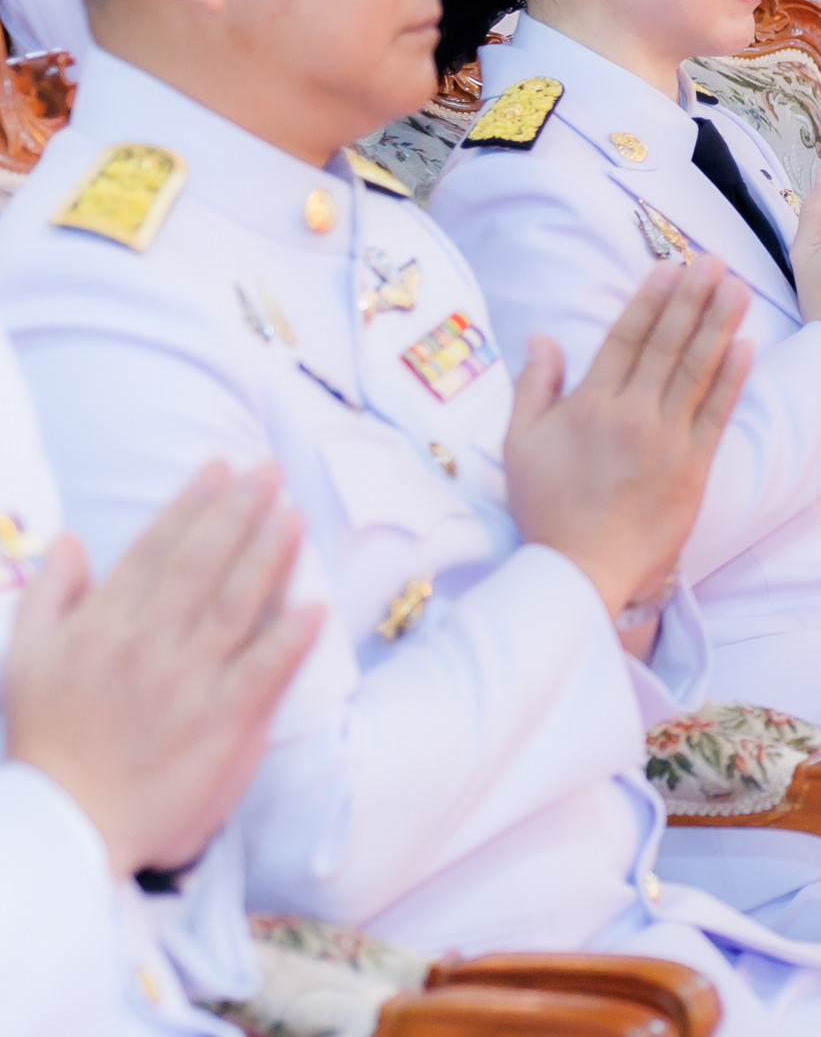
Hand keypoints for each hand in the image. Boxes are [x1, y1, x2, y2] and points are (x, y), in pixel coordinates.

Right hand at [5, 463, 321, 877]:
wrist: (66, 829)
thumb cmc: (47, 744)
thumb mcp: (25, 663)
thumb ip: (50, 596)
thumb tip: (72, 541)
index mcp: (101, 627)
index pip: (154, 550)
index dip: (191, 504)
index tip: (221, 467)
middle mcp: (146, 646)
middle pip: (200, 565)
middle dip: (237, 512)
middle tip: (268, 471)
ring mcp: (186, 684)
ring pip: (235, 606)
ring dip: (268, 556)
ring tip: (292, 515)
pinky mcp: (221, 724)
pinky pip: (261, 671)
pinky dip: (288, 639)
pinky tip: (314, 607)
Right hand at [507, 258, 751, 615]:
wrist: (583, 568)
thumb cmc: (547, 507)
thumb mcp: (520, 444)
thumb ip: (533, 385)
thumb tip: (542, 336)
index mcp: (590, 405)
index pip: (625, 338)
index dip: (650, 299)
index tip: (669, 267)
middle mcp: (631, 414)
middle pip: (667, 344)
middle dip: (692, 298)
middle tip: (713, 262)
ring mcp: (667, 439)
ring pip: (697, 370)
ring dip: (719, 325)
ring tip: (736, 288)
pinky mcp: (694, 465)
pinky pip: (717, 412)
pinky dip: (732, 377)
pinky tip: (746, 345)